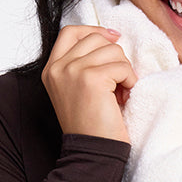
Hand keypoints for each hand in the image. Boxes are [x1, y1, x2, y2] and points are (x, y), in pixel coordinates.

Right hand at [41, 25, 136, 141]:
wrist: (92, 151)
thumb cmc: (91, 124)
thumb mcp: (78, 88)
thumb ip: (84, 63)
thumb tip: (110, 37)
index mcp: (51, 69)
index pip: (70, 32)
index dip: (94, 31)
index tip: (113, 38)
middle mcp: (58, 68)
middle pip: (95, 38)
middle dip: (114, 57)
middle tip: (118, 81)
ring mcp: (72, 71)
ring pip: (112, 50)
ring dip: (124, 70)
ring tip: (120, 92)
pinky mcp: (91, 78)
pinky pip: (122, 67)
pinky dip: (130, 81)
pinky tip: (124, 98)